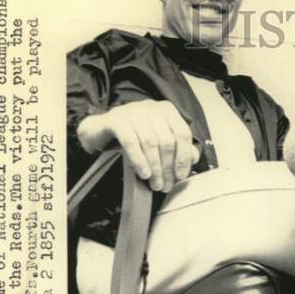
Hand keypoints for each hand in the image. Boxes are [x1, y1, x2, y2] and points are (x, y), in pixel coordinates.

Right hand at [77, 99, 197, 191]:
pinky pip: (131, 142)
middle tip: (165, 186)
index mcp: (166, 110)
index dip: (184, 157)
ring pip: (150, 143)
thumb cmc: (134, 136)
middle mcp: (151, 107)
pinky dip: (139, 160)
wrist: (100, 130)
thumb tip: (194, 158)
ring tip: (155, 184)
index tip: (181, 176)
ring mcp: (133, 111)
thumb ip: (177, 147)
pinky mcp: (116, 120)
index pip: (182, 133)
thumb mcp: (157, 140)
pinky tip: (143, 174)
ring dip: (154, 168)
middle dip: (168, 167)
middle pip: (166, 141)